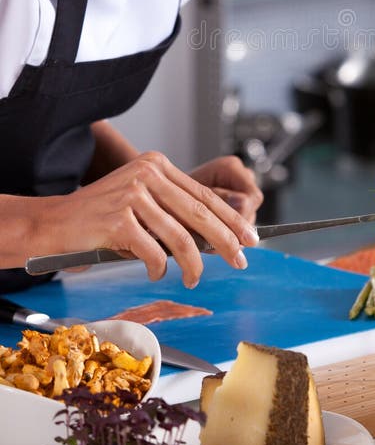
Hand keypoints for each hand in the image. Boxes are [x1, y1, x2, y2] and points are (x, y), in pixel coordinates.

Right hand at [28, 151, 259, 288]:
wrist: (54, 223)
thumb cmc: (101, 218)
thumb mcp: (141, 203)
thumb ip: (172, 212)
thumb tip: (217, 239)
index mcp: (157, 164)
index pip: (204, 195)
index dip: (230, 218)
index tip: (250, 237)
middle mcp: (148, 173)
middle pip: (199, 213)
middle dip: (226, 240)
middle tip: (242, 260)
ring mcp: (133, 194)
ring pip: (180, 236)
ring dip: (193, 264)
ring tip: (193, 279)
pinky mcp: (119, 218)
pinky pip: (153, 252)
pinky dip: (159, 267)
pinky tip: (155, 272)